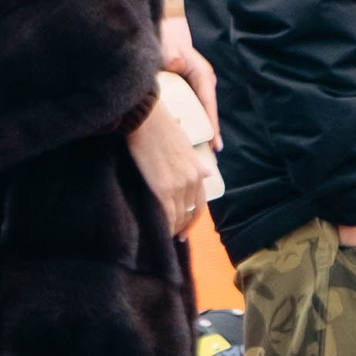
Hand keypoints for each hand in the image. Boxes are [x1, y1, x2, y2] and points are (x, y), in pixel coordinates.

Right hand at [125, 98, 211, 240]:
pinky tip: (159, 232)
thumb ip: (196, 162)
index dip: (193, 218)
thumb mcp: (186, 144)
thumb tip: (209, 172)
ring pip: (179, 217)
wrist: (146, 119)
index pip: (200, 203)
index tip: (185, 226)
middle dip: (183, 226)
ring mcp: (178, 186)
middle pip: (191, 213)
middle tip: (174, 235)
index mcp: (198, 170)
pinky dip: (164, 227)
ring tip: (164, 235)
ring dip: (173, 228)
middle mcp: (192, 180)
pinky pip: (167, 216)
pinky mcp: (162, 189)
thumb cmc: (161, 126)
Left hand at [161, 13, 220, 148]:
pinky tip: (186, 140)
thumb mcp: (167, 46)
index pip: (209, 105)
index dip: (212, 126)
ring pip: (200, 113)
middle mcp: (203, 82)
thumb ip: (170, 53)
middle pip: (207, 113)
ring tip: (202, 157)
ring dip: (200, 132)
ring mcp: (195, 86)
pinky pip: (191, 110)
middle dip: (209, 135)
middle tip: (210, 160)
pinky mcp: (187, 90)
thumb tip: (174, 62)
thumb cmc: (163, 39)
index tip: (215, 146)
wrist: (157, 33)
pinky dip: (191, 125)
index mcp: (202, 74)